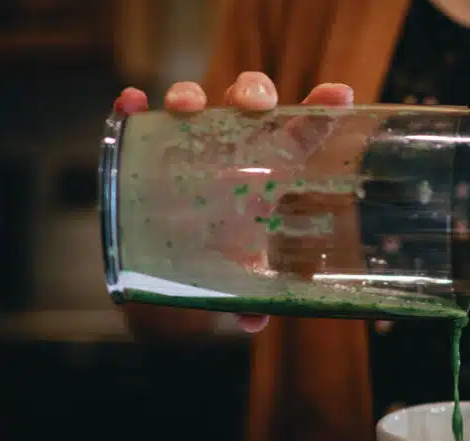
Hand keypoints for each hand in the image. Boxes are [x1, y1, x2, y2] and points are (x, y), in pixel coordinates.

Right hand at [112, 73, 354, 335]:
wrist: (177, 251)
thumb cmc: (224, 250)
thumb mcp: (243, 272)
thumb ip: (251, 292)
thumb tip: (251, 322)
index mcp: (273, 165)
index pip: (302, 127)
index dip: (322, 107)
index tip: (339, 95)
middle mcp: (236, 143)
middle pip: (249, 98)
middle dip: (252, 91)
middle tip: (252, 106)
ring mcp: (194, 138)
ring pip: (198, 99)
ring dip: (190, 94)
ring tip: (186, 107)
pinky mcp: (151, 142)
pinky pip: (140, 115)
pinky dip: (133, 106)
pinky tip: (131, 104)